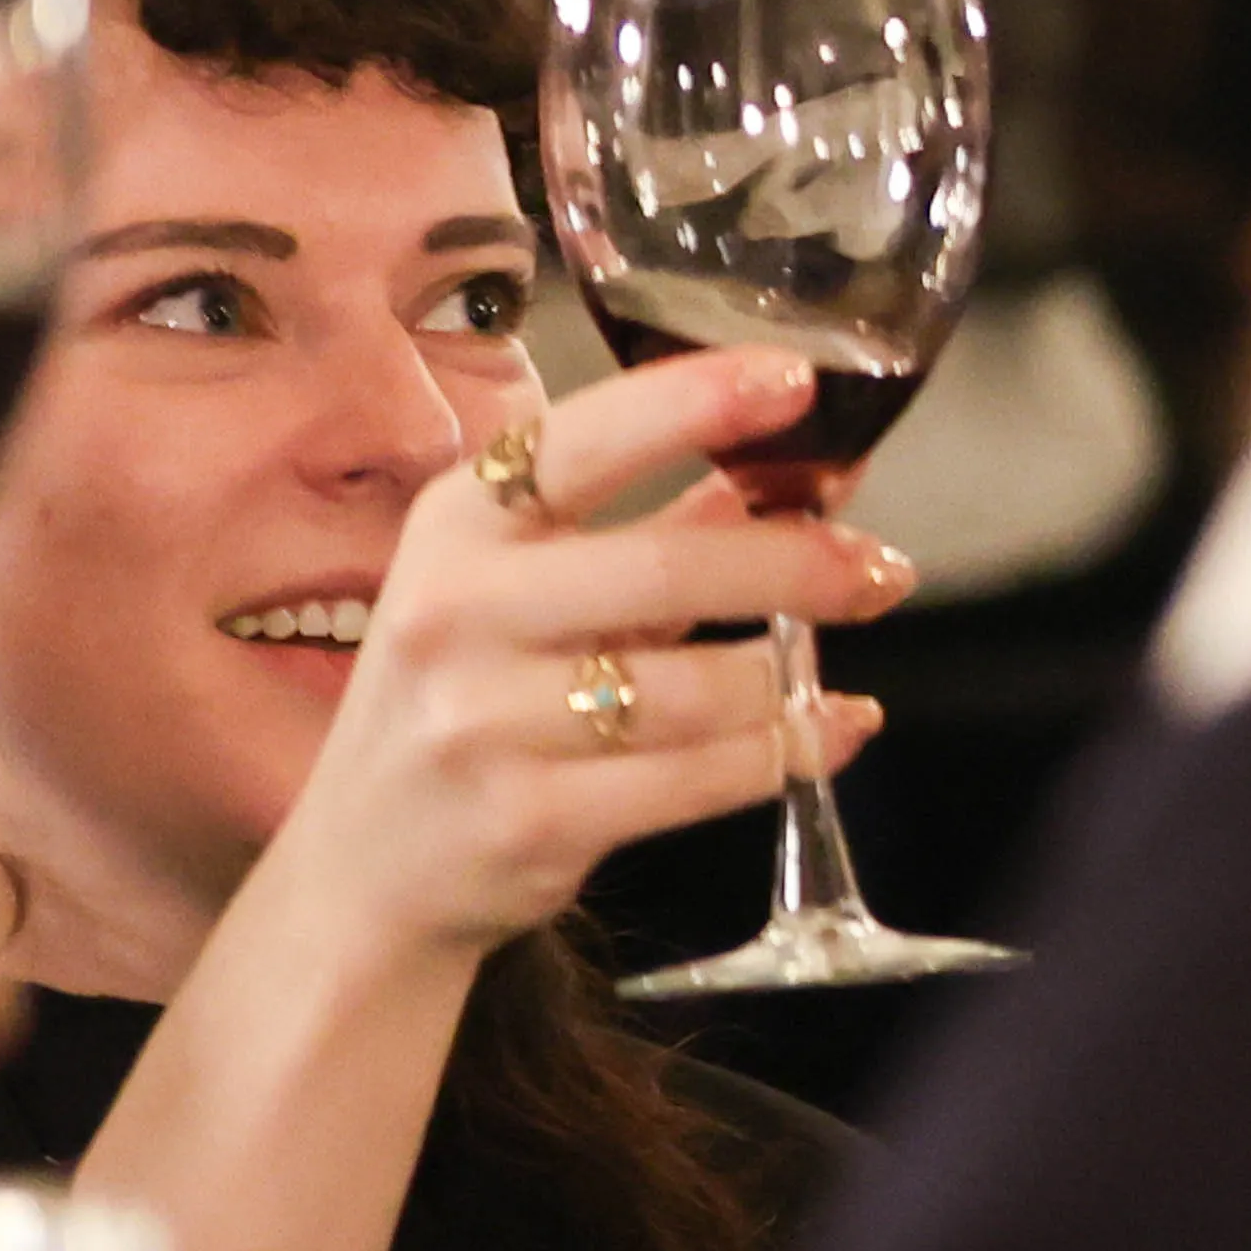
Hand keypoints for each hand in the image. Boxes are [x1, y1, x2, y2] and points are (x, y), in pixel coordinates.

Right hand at [222, 353, 901, 966]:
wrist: (367, 872)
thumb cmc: (467, 703)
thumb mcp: (526, 595)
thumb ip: (658, 531)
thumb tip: (802, 475)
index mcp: (456, 530)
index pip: (579, 443)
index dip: (693, 404)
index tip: (794, 379)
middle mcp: (455, 613)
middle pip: (668, 570)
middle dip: (800, 566)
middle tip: (882, 569)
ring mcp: (484, 723)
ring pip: (703, 689)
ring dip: (792, 678)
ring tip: (830, 671)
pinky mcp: (532, 821)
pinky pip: (706, 778)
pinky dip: (790, 751)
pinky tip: (828, 731)